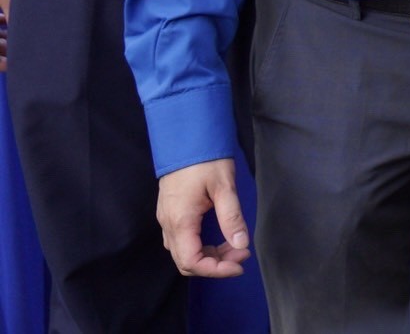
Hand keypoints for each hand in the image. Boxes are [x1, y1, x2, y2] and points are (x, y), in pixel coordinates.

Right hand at [158, 159, 250, 277]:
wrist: (186, 139)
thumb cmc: (205, 160)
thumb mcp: (224, 187)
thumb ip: (232, 218)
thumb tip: (242, 244)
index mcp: (180, 221)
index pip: (192, 261)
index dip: (216, 270)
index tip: (240, 264)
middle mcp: (169, 225)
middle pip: (186, 262)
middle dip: (215, 264)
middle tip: (242, 254)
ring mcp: (167, 220)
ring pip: (184, 252)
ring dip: (209, 256)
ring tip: (236, 246)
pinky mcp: (171, 213)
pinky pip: (183, 241)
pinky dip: (202, 246)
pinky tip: (221, 238)